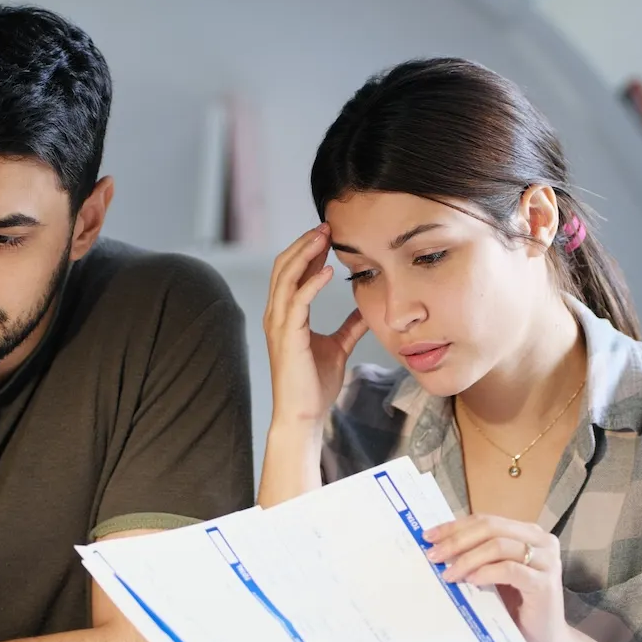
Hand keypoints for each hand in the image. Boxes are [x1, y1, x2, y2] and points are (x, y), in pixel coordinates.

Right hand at [263, 224, 367, 428]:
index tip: (328, 235)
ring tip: (325, 237)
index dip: (307, 251)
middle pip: (284, 266)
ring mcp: (278, 325)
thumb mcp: (337, 346)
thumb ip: (348, 326)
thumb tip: (365, 311)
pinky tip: (328, 271)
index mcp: (285, 315)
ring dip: (305, 253)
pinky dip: (311, 283)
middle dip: (304, 243)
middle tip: (326, 226)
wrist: (303, 415)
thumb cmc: (314, 384)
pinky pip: (297, 302)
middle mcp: (276, 315)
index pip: (291, 272)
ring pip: (286, 277)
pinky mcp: (288, 337)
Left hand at [424, 515, 567, 641]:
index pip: (485, 520)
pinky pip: (510, 570)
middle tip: (434, 556)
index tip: (429, 537)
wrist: (544, 640)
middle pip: (491, 528)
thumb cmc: (516, 607)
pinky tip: (471, 581)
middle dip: (457, 540)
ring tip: (449, 574)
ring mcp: (546, 560)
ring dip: (468, 558)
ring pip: (499, 546)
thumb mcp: (493, 575)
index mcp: (527, 532)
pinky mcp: (545, 583)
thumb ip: (477, 556)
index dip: (455, 526)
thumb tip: (437, 546)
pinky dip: (487, 573)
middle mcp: (541, 540)